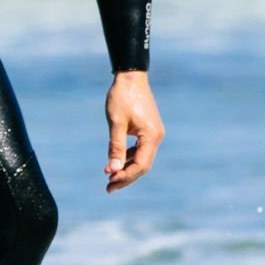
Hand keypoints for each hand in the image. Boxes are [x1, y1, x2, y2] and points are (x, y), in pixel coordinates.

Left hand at [104, 70, 162, 192]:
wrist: (130, 76)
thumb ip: (115, 146)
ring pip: (141, 158)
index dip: (126, 176)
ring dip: (126, 168)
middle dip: (126, 177)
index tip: (109, 182)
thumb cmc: (122, 97)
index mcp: (151, 136)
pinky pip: (140, 149)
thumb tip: (113, 169)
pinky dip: (128, 156)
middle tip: (108, 188)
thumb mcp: (116, 122)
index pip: (141, 165)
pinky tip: (115, 161)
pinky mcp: (148, 129)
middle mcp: (156, 136)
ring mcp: (153, 132)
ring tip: (109, 176)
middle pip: (143, 165)